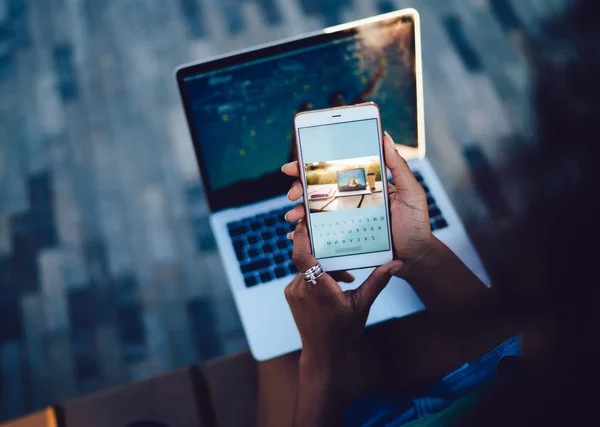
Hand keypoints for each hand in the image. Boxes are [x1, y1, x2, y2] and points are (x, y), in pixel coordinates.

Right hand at [281, 131, 433, 276]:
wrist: (415, 256)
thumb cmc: (416, 223)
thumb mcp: (411, 192)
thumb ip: (398, 167)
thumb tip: (384, 137)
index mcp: (364, 183)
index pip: (335, 169)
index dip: (312, 165)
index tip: (294, 165)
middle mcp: (352, 197)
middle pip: (319, 188)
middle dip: (299, 188)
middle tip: (291, 193)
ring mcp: (347, 217)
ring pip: (316, 210)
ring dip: (299, 211)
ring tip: (292, 217)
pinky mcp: (346, 235)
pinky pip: (322, 231)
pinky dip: (306, 232)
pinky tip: (295, 234)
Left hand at [285, 221, 402, 366]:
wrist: (323, 353)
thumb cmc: (344, 331)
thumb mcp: (363, 305)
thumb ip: (377, 281)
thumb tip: (396, 263)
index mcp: (319, 289)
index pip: (301, 256)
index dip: (301, 237)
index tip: (306, 221)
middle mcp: (302, 288)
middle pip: (310, 257)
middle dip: (326, 251)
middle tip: (340, 242)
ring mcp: (293, 291)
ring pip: (307, 266)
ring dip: (324, 265)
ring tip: (345, 276)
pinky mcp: (291, 293)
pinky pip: (303, 275)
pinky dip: (317, 274)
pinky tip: (335, 282)